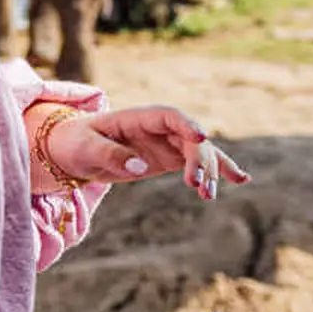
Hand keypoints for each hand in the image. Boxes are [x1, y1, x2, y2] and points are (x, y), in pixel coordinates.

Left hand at [45, 104, 246, 198]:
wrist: (70, 150)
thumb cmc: (75, 143)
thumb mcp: (85, 149)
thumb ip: (112, 155)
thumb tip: (140, 167)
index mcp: (139, 118)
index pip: (170, 116)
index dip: (186, 124)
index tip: (200, 137)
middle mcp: (159, 128)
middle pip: (189, 138)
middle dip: (200, 160)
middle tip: (199, 187)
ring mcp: (166, 143)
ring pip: (199, 152)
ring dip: (209, 171)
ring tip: (208, 196)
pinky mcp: (168, 159)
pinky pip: (197, 163)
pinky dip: (219, 170)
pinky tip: (242, 179)